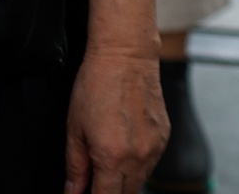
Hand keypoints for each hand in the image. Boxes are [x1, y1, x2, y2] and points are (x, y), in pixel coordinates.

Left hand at [64, 48, 167, 192]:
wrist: (125, 57)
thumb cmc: (96, 85)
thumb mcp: (74, 127)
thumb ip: (76, 165)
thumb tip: (73, 190)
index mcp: (112, 157)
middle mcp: (138, 158)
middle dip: (108, 192)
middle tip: (92, 182)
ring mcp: (156, 149)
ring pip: (140, 181)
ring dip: (123, 180)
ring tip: (105, 159)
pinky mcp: (165, 139)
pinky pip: (151, 163)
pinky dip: (136, 164)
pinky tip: (123, 147)